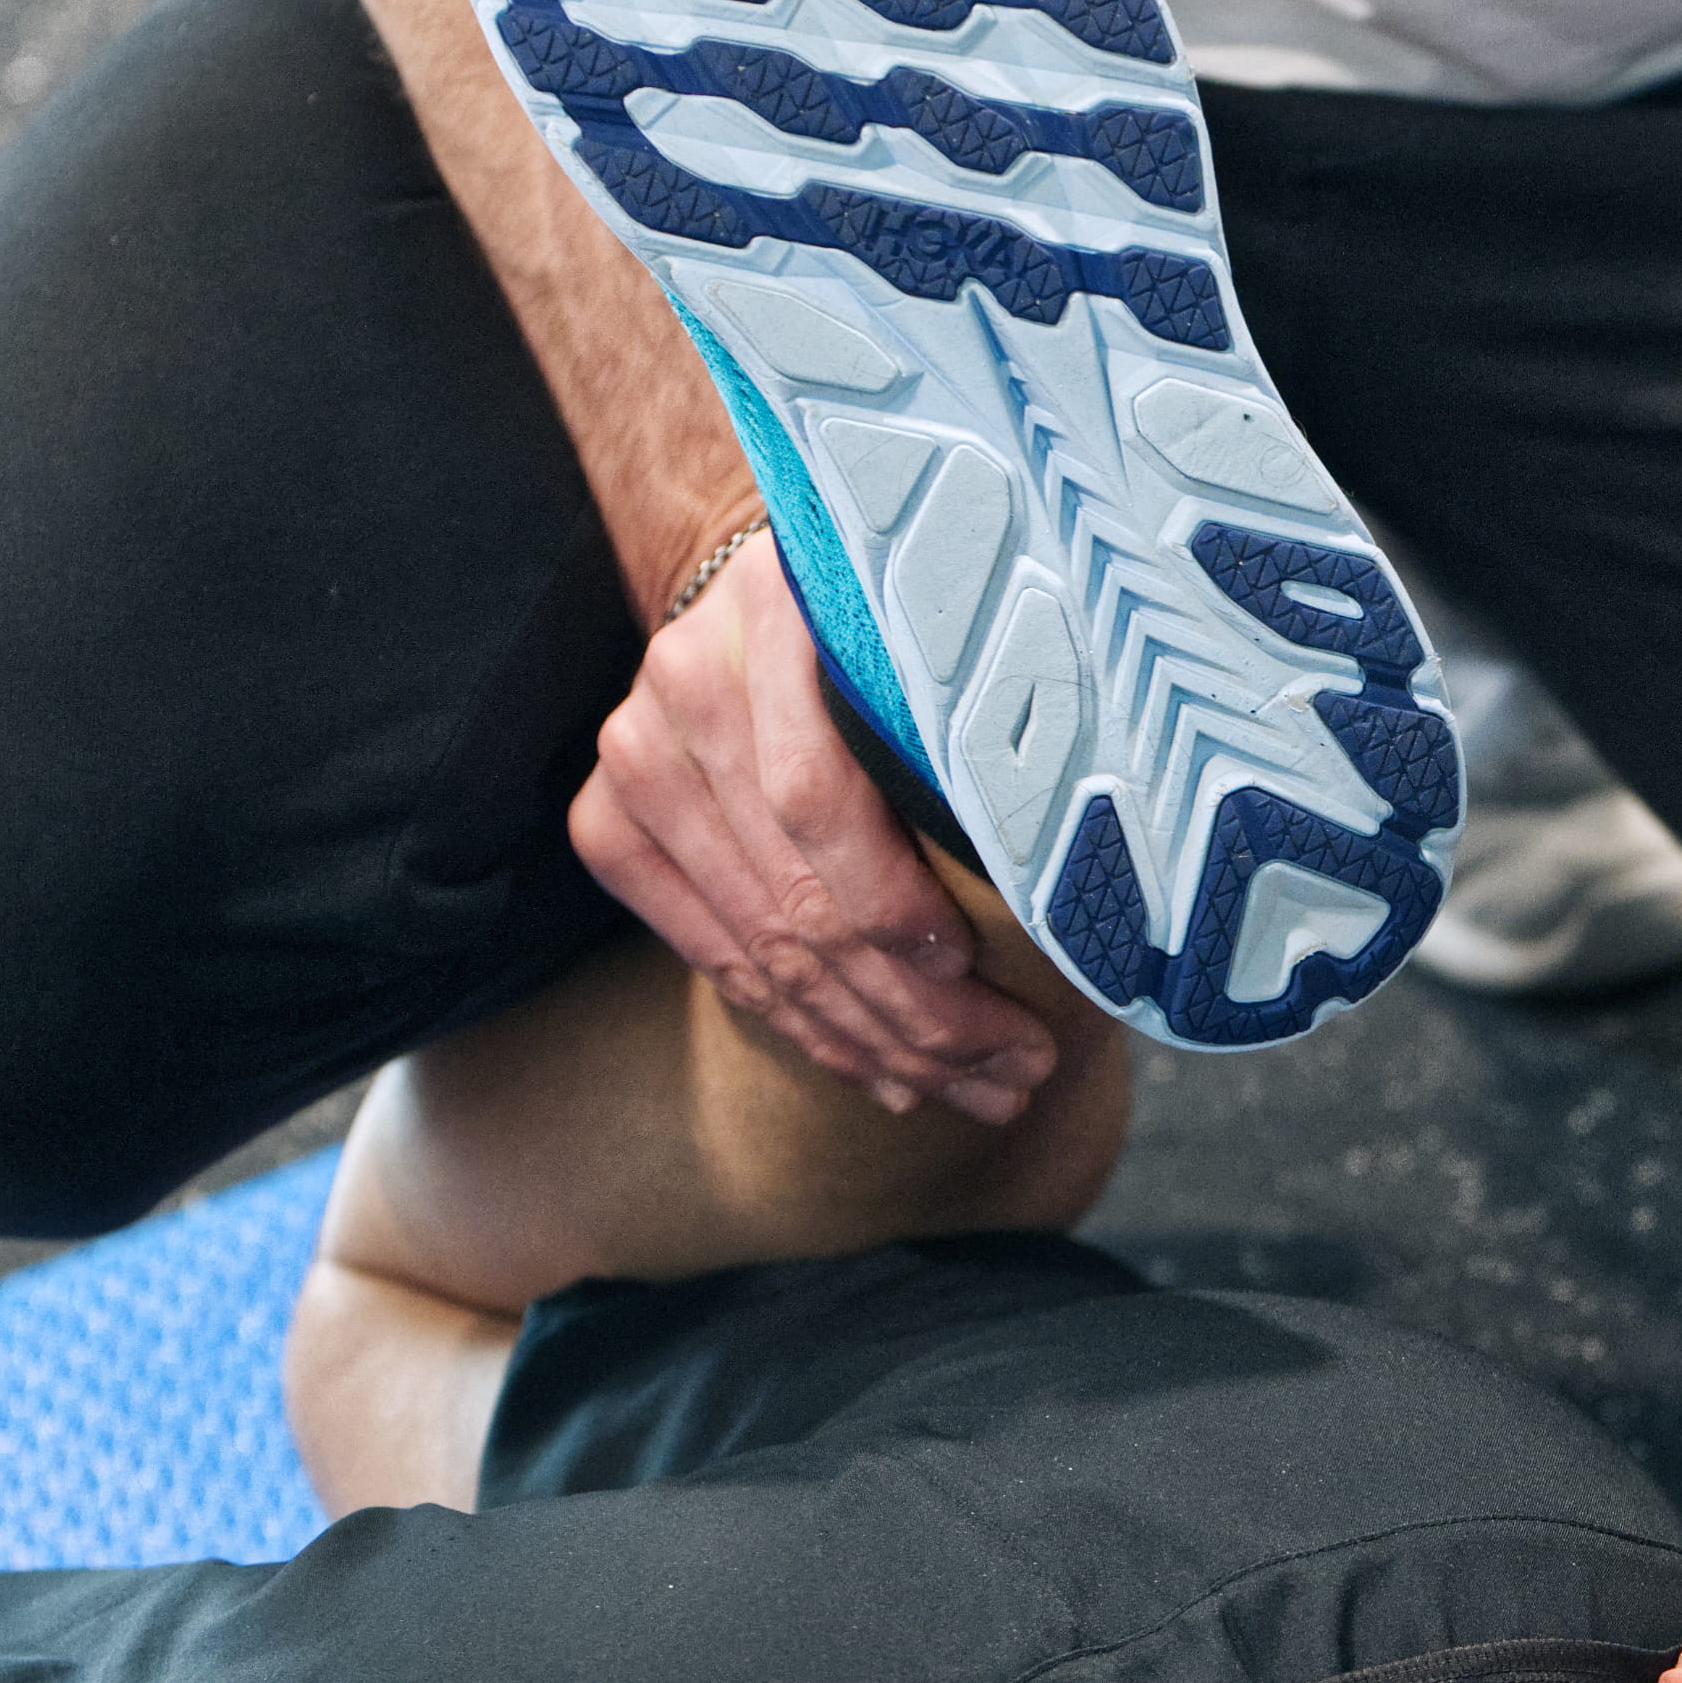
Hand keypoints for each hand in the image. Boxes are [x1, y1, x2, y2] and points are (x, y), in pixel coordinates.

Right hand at [568, 532, 1058, 1121]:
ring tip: (966, 1090)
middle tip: (1012, 1072)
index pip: (816, 801)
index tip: (979, 972)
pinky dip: (800, 1025)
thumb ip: (978, 710)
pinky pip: (714, 956)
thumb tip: (1074, 860)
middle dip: (916, 1008)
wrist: (761, 592)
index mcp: (775, 615)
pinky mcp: (607, 821)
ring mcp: (635, 755)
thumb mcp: (941, 633)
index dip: (894, 902)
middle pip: (798, 894)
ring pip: (764, 946)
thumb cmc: (893, 624)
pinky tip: (877, 1071)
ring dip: (872, 1040)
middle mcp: (688, 682)